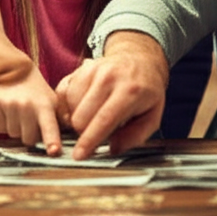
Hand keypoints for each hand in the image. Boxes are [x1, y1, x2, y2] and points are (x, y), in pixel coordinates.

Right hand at [0, 68, 62, 154]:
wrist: (18, 70)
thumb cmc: (38, 91)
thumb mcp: (54, 102)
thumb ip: (63, 119)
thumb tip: (77, 132)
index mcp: (44, 105)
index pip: (49, 126)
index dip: (51, 140)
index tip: (54, 151)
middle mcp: (26, 104)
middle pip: (28, 139)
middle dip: (31, 134)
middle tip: (32, 119)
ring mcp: (8, 103)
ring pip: (12, 134)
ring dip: (17, 128)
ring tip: (20, 112)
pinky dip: (4, 123)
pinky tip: (9, 110)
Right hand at [55, 31, 168, 159]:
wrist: (140, 60)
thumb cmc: (146, 91)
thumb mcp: (152, 116)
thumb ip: (135, 136)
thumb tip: (113, 149)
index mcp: (130, 91)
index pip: (104, 120)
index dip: (89, 140)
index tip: (79, 155)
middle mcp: (109, 77)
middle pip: (81, 116)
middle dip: (84, 132)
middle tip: (96, 132)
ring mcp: (93, 70)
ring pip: (70, 106)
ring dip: (77, 118)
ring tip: (93, 117)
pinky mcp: (82, 68)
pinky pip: (64, 93)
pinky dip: (70, 105)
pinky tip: (83, 107)